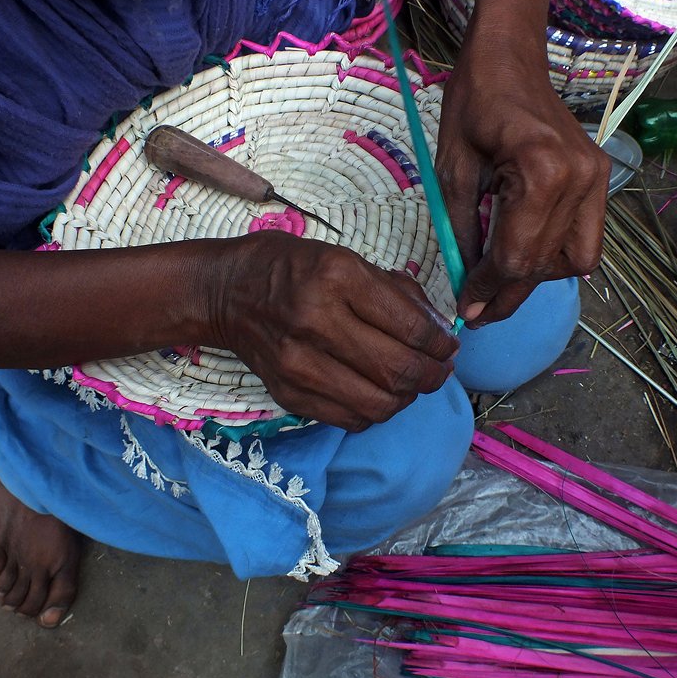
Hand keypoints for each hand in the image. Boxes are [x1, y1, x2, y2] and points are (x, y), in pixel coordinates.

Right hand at [210, 231, 458, 430]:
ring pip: (379, 403)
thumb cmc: (293, 268)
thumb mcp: (347, 259)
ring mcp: (298, 362)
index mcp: (337, 277)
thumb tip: (439, 331)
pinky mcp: (288, 392)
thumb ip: (397, 294)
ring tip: (413, 384)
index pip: (410, 328)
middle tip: (441, 370)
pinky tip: (380, 393)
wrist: (226, 292)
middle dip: (433, 375)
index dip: (441, 345)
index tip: (449, 347)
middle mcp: (316, 320)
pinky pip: (350, 418)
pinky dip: (376, 410)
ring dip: (408, 398)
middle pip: (399, 370)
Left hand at [437, 46, 610, 327]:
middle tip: (478, 313)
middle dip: (508, 294)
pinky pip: (587, 239)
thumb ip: (463, 231)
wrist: (510, 56)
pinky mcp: (601, 178)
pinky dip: (559, 256)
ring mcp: (597, 179)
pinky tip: (528, 252)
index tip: (465, 310)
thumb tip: (467, 283)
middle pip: (544, 264)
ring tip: (500, 278)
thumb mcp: (453, 170)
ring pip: (573, 261)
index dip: (487, 289)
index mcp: (540, 170)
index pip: (515, 255)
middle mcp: (579, 179)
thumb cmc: (473, 101)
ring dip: (535, 277)